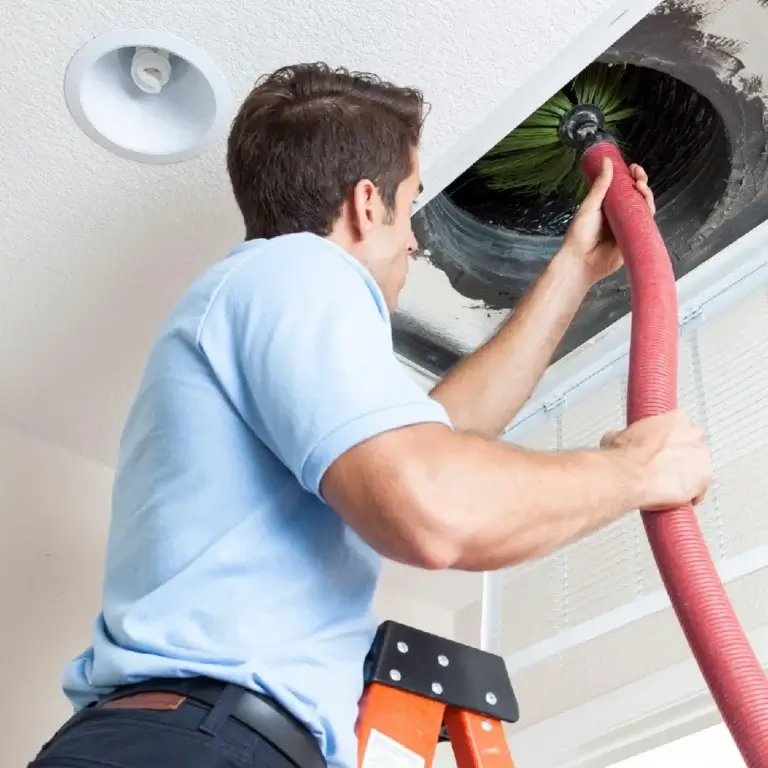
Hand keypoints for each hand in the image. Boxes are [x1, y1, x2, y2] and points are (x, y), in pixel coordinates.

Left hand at [557, 159, 655, 286]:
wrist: (580, 262)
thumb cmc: (579, 235)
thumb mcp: (590, 206)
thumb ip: (601, 185)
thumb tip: (607, 161)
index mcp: (607, 206)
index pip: (624, 188)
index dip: (632, 177)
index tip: (633, 168)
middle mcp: (619, 215)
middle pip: (637, 196)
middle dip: (641, 184)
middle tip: (639, 177)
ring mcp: (627, 227)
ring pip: (644, 209)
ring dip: (647, 196)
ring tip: (641, 188)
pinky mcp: (634, 239)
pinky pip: (646, 226)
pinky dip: (649, 215)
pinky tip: (648, 206)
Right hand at [601, 411, 710, 510]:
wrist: (628, 477)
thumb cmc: (624, 457)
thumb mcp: (617, 436)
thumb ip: (629, 436)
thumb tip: (622, 440)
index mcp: (674, 419)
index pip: (680, 426)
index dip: (669, 439)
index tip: (662, 447)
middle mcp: (692, 435)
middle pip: (693, 445)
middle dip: (681, 455)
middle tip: (664, 466)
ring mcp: (701, 458)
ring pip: (698, 467)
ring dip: (687, 475)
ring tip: (669, 484)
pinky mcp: (703, 480)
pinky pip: (700, 490)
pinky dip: (690, 496)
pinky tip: (676, 499)